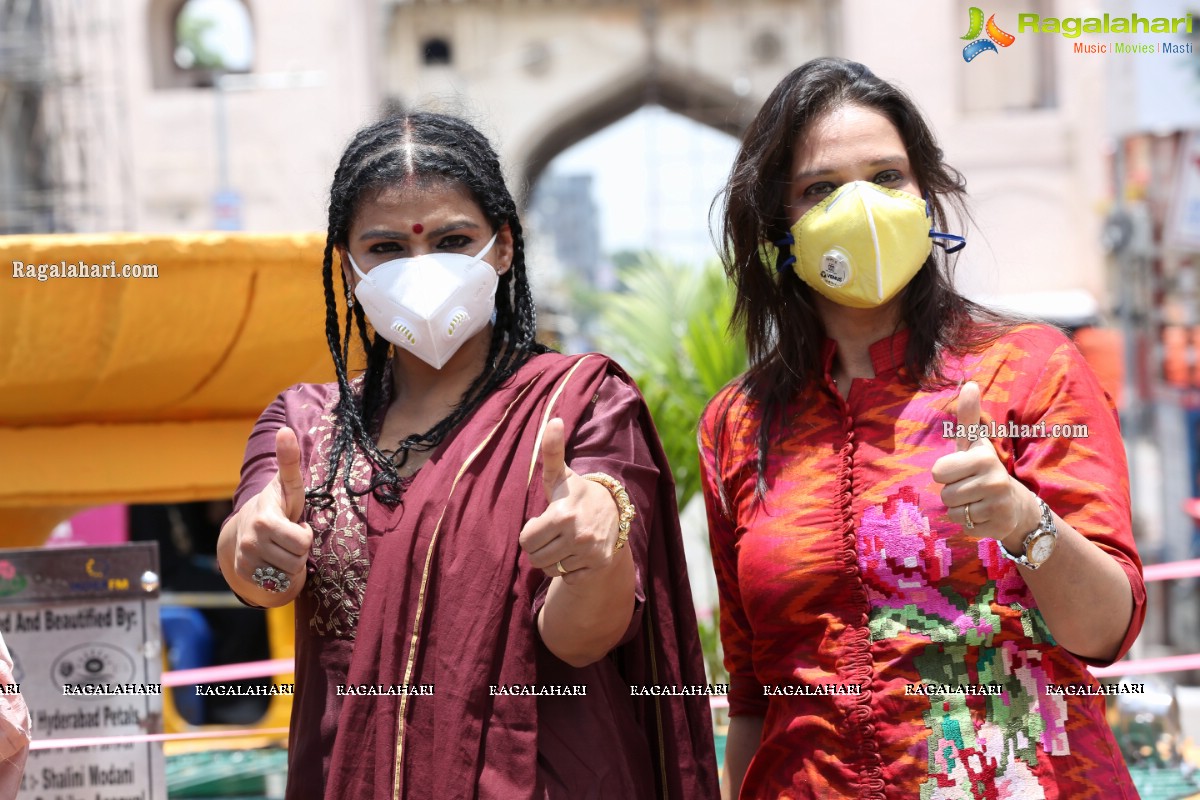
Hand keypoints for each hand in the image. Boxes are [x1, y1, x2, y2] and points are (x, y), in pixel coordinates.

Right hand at [232, 427, 312, 592]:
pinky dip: (281, 574)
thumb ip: (289, 460)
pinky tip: (273, 559)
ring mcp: (245, 560)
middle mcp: (250, 542)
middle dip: (300, 548)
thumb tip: (285, 429)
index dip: (304, 533)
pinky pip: (279, 584)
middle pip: (299, 559)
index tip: (294, 522)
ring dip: (292, 561)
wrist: (246, 526)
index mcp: (264, 520)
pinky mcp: (244, 574)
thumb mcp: (287, 484)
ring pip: (290, 573)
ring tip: (281, 545)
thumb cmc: (277, 503)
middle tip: (289, 535)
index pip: (303, 541)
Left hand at [519, 418, 620, 583]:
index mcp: (563, 514)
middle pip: (535, 558)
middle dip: (539, 547)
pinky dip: (570, 569)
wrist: (615, 511)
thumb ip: (551, 451)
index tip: (543, 521)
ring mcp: (590, 553)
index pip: (526, 540)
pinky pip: (568, 577)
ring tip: (564, 542)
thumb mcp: (560, 475)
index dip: (531, 531)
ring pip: (550, 570)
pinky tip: (578, 553)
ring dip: (553, 559)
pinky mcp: (599, 566)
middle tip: (552, 533)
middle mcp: (578, 535)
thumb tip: (553, 419)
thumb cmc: (577, 494)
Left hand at [931, 381, 1039, 547]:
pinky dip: (969, 524)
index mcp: (982, 457)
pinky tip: (984, 515)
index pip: (938, 471)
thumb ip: (969, 416)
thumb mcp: (973, 443)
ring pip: (953, 513)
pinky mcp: (997, 526)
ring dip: (959, 510)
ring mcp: (997, 505)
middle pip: (944, 494)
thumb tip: (970, 383)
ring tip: (976, 501)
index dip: (946, 473)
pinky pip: (964, 528)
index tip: (963, 470)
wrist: (1014, 504)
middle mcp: (994, 480)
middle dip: (952, 493)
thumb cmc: (983, 469)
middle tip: (970, 488)